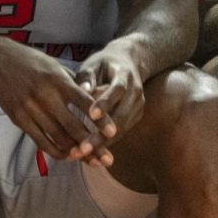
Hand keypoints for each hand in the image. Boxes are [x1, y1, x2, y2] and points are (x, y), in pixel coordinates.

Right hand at [0, 39, 99, 162]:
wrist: (1, 62)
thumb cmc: (36, 64)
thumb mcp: (58, 67)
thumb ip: (74, 86)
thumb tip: (95, 101)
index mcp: (60, 81)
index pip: (85, 102)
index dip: (100, 119)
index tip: (114, 133)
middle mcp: (46, 96)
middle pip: (72, 125)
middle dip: (91, 144)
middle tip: (106, 159)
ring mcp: (31, 109)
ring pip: (57, 136)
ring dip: (75, 152)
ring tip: (90, 161)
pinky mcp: (19, 119)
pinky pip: (40, 140)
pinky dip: (55, 150)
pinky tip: (67, 155)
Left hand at [73, 48, 145, 166]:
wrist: (129, 63)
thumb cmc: (105, 64)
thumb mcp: (93, 63)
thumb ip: (87, 77)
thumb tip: (82, 90)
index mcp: (125, 75)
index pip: (117, 90)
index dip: (106, 103)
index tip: (91, 115)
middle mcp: (136, 92)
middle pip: (120, 116)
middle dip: (100, 135)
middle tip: (80, 149)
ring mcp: (138, 106)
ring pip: (121, 129)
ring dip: (101, 144)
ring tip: (79, 155)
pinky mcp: (136, 116)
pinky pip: (121, 133)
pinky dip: (105, 144)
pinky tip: (87, 154)